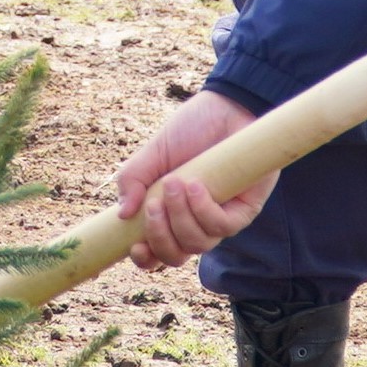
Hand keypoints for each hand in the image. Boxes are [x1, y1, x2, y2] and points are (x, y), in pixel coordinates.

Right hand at [112, 90, 272, 269]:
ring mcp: (220, 218)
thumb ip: (133, 180)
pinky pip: (221, 228)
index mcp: (169, 214)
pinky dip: (203, 209)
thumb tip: (122, 214)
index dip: (145, 259)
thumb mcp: (153, 153)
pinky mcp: (244, 211)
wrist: (225, 107)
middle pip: (175, 256)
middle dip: (160, 237)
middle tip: (153, 205)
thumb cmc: (191, 129)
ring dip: (180, 217)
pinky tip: (196, 185)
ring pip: (198, 244)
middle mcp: (194, 222)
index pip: (156, 253)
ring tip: (176, 183)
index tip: (135, 246)